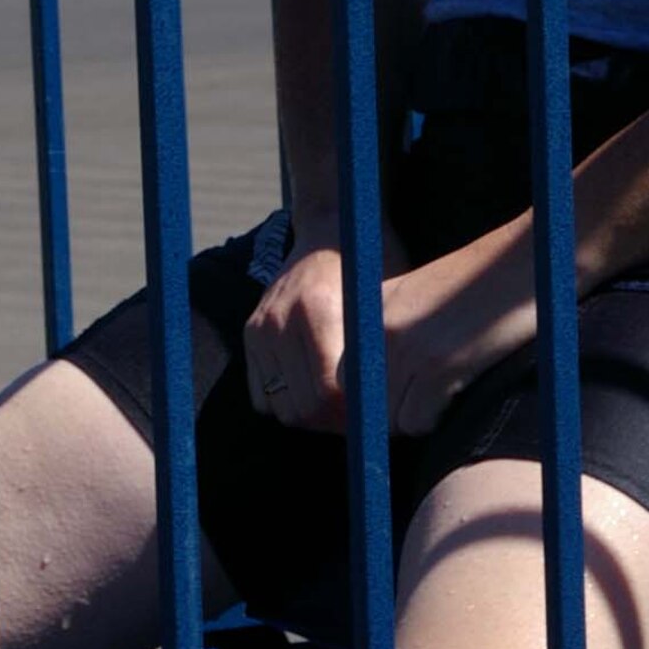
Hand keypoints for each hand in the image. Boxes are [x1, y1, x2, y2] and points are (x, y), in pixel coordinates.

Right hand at [244, 220, 408, 432]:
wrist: (330, 226)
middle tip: (361, 420)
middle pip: (302, 407)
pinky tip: (315, 391)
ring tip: (340, 408)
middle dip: (333, 423)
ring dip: (309, 416)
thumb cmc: (370, 262)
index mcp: (318, 310)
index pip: (327, 393)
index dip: (353, 415)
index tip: (375, 415)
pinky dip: (286, 402)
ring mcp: (261, 327)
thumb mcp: (386, 297)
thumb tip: (397, 404)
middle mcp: (281, 320)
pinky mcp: (251, 333)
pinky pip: (261, 395)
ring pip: (279, 407)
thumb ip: (380, 348)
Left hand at [382, 221, 538, 437]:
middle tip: (434, 398)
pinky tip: (465, 388)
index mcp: (377, 304)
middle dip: (396, 411)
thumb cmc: (493, 279)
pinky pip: (419, 422)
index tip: (413, 389)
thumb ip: (401, 330)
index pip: (351, 374)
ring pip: (393, 419)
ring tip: (454, 387)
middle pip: (367, 402)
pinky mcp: (438, 365)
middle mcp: (383, 324)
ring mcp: (408, 345)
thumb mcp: (429, 295)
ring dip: (421, 416)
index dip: (381, 392)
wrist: (536, 256)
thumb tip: (386, 388)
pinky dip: (440, 419)